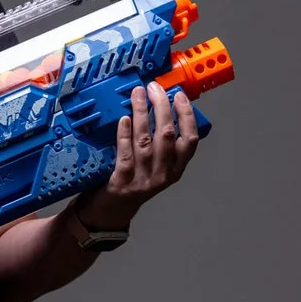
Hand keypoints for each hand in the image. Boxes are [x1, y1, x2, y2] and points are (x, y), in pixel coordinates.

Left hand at [80, 81, 201, 230]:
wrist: (111, 213)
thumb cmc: (134, 184)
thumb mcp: (155, 168)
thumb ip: (162, 145)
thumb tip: (161, 106)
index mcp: (175, 169)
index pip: (189, 140)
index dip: (186, 115)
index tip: (179, 96)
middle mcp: (162, 175)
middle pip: (167, 135)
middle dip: (162, 106)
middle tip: (154, 88)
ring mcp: (143, 179)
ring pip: (145, 140)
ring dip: (142, 113)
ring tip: (137, 94)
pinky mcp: (122, 182)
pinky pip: (125, 153)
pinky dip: (125, 134)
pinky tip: (124, 119)